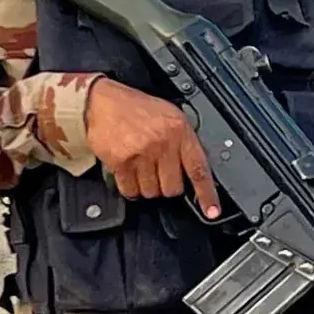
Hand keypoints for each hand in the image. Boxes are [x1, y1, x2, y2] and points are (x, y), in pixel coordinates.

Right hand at [84, 78, 220, 217]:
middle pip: (173, 188)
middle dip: (167, 186)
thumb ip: (183, 141)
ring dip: (147, 186)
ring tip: (142, 167)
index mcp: (180, 131)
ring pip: (152, 192)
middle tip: (159, 172)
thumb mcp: (170, 116)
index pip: (199, 169)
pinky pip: (131, 191)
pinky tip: (129, 172)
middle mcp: (163, 143)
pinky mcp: (121, 162)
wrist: (101, 102)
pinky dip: (130, 188)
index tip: (212, 211)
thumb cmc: (136, 109)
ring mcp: (141, 154)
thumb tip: (195, 170)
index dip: (207, 194)